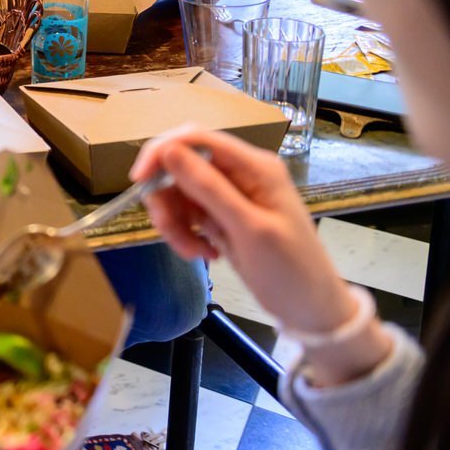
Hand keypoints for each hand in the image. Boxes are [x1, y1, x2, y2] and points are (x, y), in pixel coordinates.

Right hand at [131, 128, 358, 336]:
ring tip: (193, 252)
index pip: (196, 138)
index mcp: (254, 166)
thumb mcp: (249, 229)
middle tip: (169, 231)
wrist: (311, 310)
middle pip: (181, 166)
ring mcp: (231, 195)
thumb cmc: (290, 270)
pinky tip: (204, 252)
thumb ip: (209, 188)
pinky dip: (185, 232)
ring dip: (175, 221)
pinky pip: (188, 212)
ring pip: (179, 192)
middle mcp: (240, 173)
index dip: (162, 153)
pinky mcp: (223, 216)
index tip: (138, 183)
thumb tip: (168, 150)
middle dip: (167, 198)